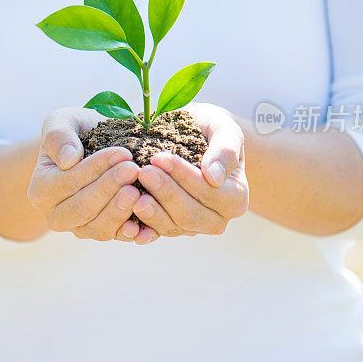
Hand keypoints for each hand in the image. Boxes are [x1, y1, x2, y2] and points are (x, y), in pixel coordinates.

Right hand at [26, 108, 143, 241]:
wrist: (91, 146)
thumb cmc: (76, 133)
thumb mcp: (62, 122)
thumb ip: (57, 136)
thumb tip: (68, 160)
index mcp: (41, 190)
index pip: (68, 182)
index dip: (95, 169)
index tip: (122, 153)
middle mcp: (56, 215)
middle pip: (82, 208)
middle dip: (109, 189)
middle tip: (133, 170)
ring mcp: (79, 228)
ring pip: (98, 228)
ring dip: (120, 210)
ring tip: (139, 190)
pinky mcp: (102, 233)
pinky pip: (115, 237)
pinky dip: (130, 232)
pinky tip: (143, 222)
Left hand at [131, 103, 248, 242]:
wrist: (193, 134)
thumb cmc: (211, 129)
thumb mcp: (223, 129)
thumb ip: (225, 150)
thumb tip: (214, 177)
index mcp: (235, 197)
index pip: (209, 192)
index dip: (184, 177)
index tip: (159, 158)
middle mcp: (216, 218)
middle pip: (190, 215)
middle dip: (165, 193)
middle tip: (143, 172)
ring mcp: (192, 226)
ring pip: (171, 226)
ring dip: (151, 212)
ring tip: (132, 193)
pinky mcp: (170, 227)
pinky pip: (155, 233)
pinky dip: (141, 230)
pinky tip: (127, 224)